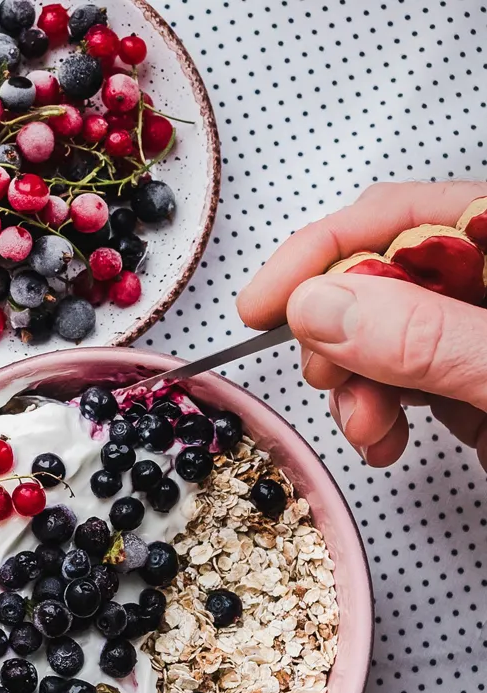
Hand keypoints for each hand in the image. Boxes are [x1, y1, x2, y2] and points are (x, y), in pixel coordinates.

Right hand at [237, 180, 486, 467]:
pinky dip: (377, 413)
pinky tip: (383, 440)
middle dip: (337, 334)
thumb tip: (318, 306)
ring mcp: (480, 336)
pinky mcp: (475, 383)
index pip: (404, 215)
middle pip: (383, 274)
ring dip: (353, 385)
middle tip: (327, 374)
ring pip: (382, 334)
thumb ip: (424, 337)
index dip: (325, 251)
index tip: (265, 303)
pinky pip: (403, 381)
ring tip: (366, 426)